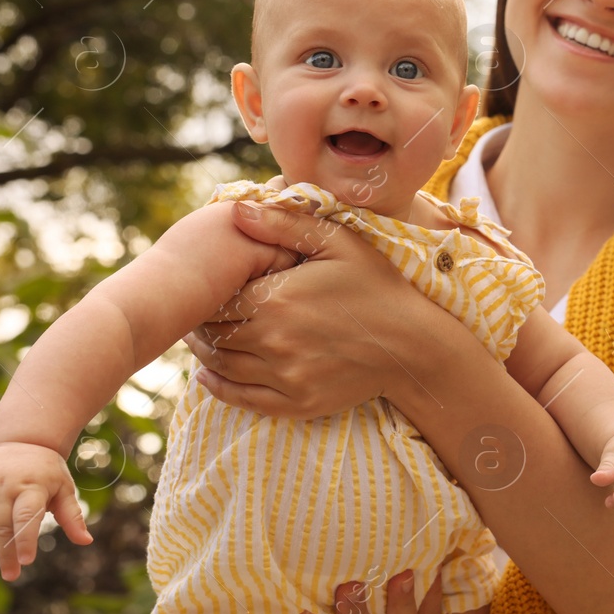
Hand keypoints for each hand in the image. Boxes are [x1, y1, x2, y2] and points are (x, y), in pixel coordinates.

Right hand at [0, 443, 93, 579]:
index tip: (27, 561)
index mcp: (31, 485)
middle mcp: (3, 485)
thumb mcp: (64, 488)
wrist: (21, 441)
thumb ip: (71, 515)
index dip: (25, 539)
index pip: (26, 516)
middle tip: (11, 574)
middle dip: (5, 553)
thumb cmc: (46, 471)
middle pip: (1, 525)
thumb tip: (86, 541)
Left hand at [182, 201, 423, 417]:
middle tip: (200, 312)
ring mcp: (284, 376)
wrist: (413, 345)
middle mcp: (273, 340)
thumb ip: (285, 224)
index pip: (217, 296)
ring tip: (203, 339)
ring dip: (206, 352)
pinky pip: (241, 399)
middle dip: (203, 321)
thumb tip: (237, 210)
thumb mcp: (338, 243)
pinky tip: (208, 376)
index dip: (208, 290)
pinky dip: (218, 388)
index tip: (209, 285)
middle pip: (214, 332)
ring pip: (222, 365)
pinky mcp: (296, 403)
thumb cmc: (377, 287)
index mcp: (276, 298)